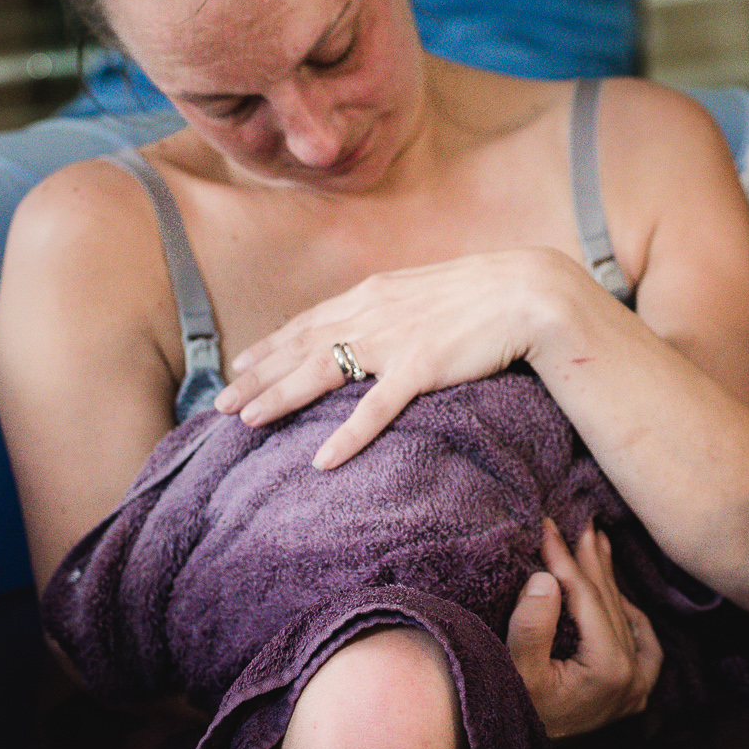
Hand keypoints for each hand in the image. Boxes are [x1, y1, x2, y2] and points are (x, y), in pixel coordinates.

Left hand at [213, 248, 577, 468]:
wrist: (529, 291)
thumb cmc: (485, 293)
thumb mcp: (426, 288)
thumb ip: (394, 304)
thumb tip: (373, 320)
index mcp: (374, 292)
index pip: (308, 322)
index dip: (269, 345)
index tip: (238, 364)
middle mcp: (373, 312)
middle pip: (300, 347)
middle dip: (255, 376)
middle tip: (219, 405)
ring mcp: (395, 339)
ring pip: (321, 371)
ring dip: (280, 397)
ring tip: (247, 422)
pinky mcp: (422, 367)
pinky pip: (376, 409)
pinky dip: (347, 435)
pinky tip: (323, 460)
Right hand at [507, 520, 662, 737]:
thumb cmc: (511, 709)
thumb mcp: (513, 670)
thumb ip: (531, 626)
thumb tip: (547, 578)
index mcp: (610, 671)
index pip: (588, 599)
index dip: (566, 560)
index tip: (549, 528)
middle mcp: (632, 679)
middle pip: (610, 604)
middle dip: (591, 561)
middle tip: (581, 523)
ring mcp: (637, 688)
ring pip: (624, 616)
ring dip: (608, 579)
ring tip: (596, 542)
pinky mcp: (633, 693)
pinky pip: (641, 642)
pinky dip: (627, 612)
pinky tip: (617, 592)